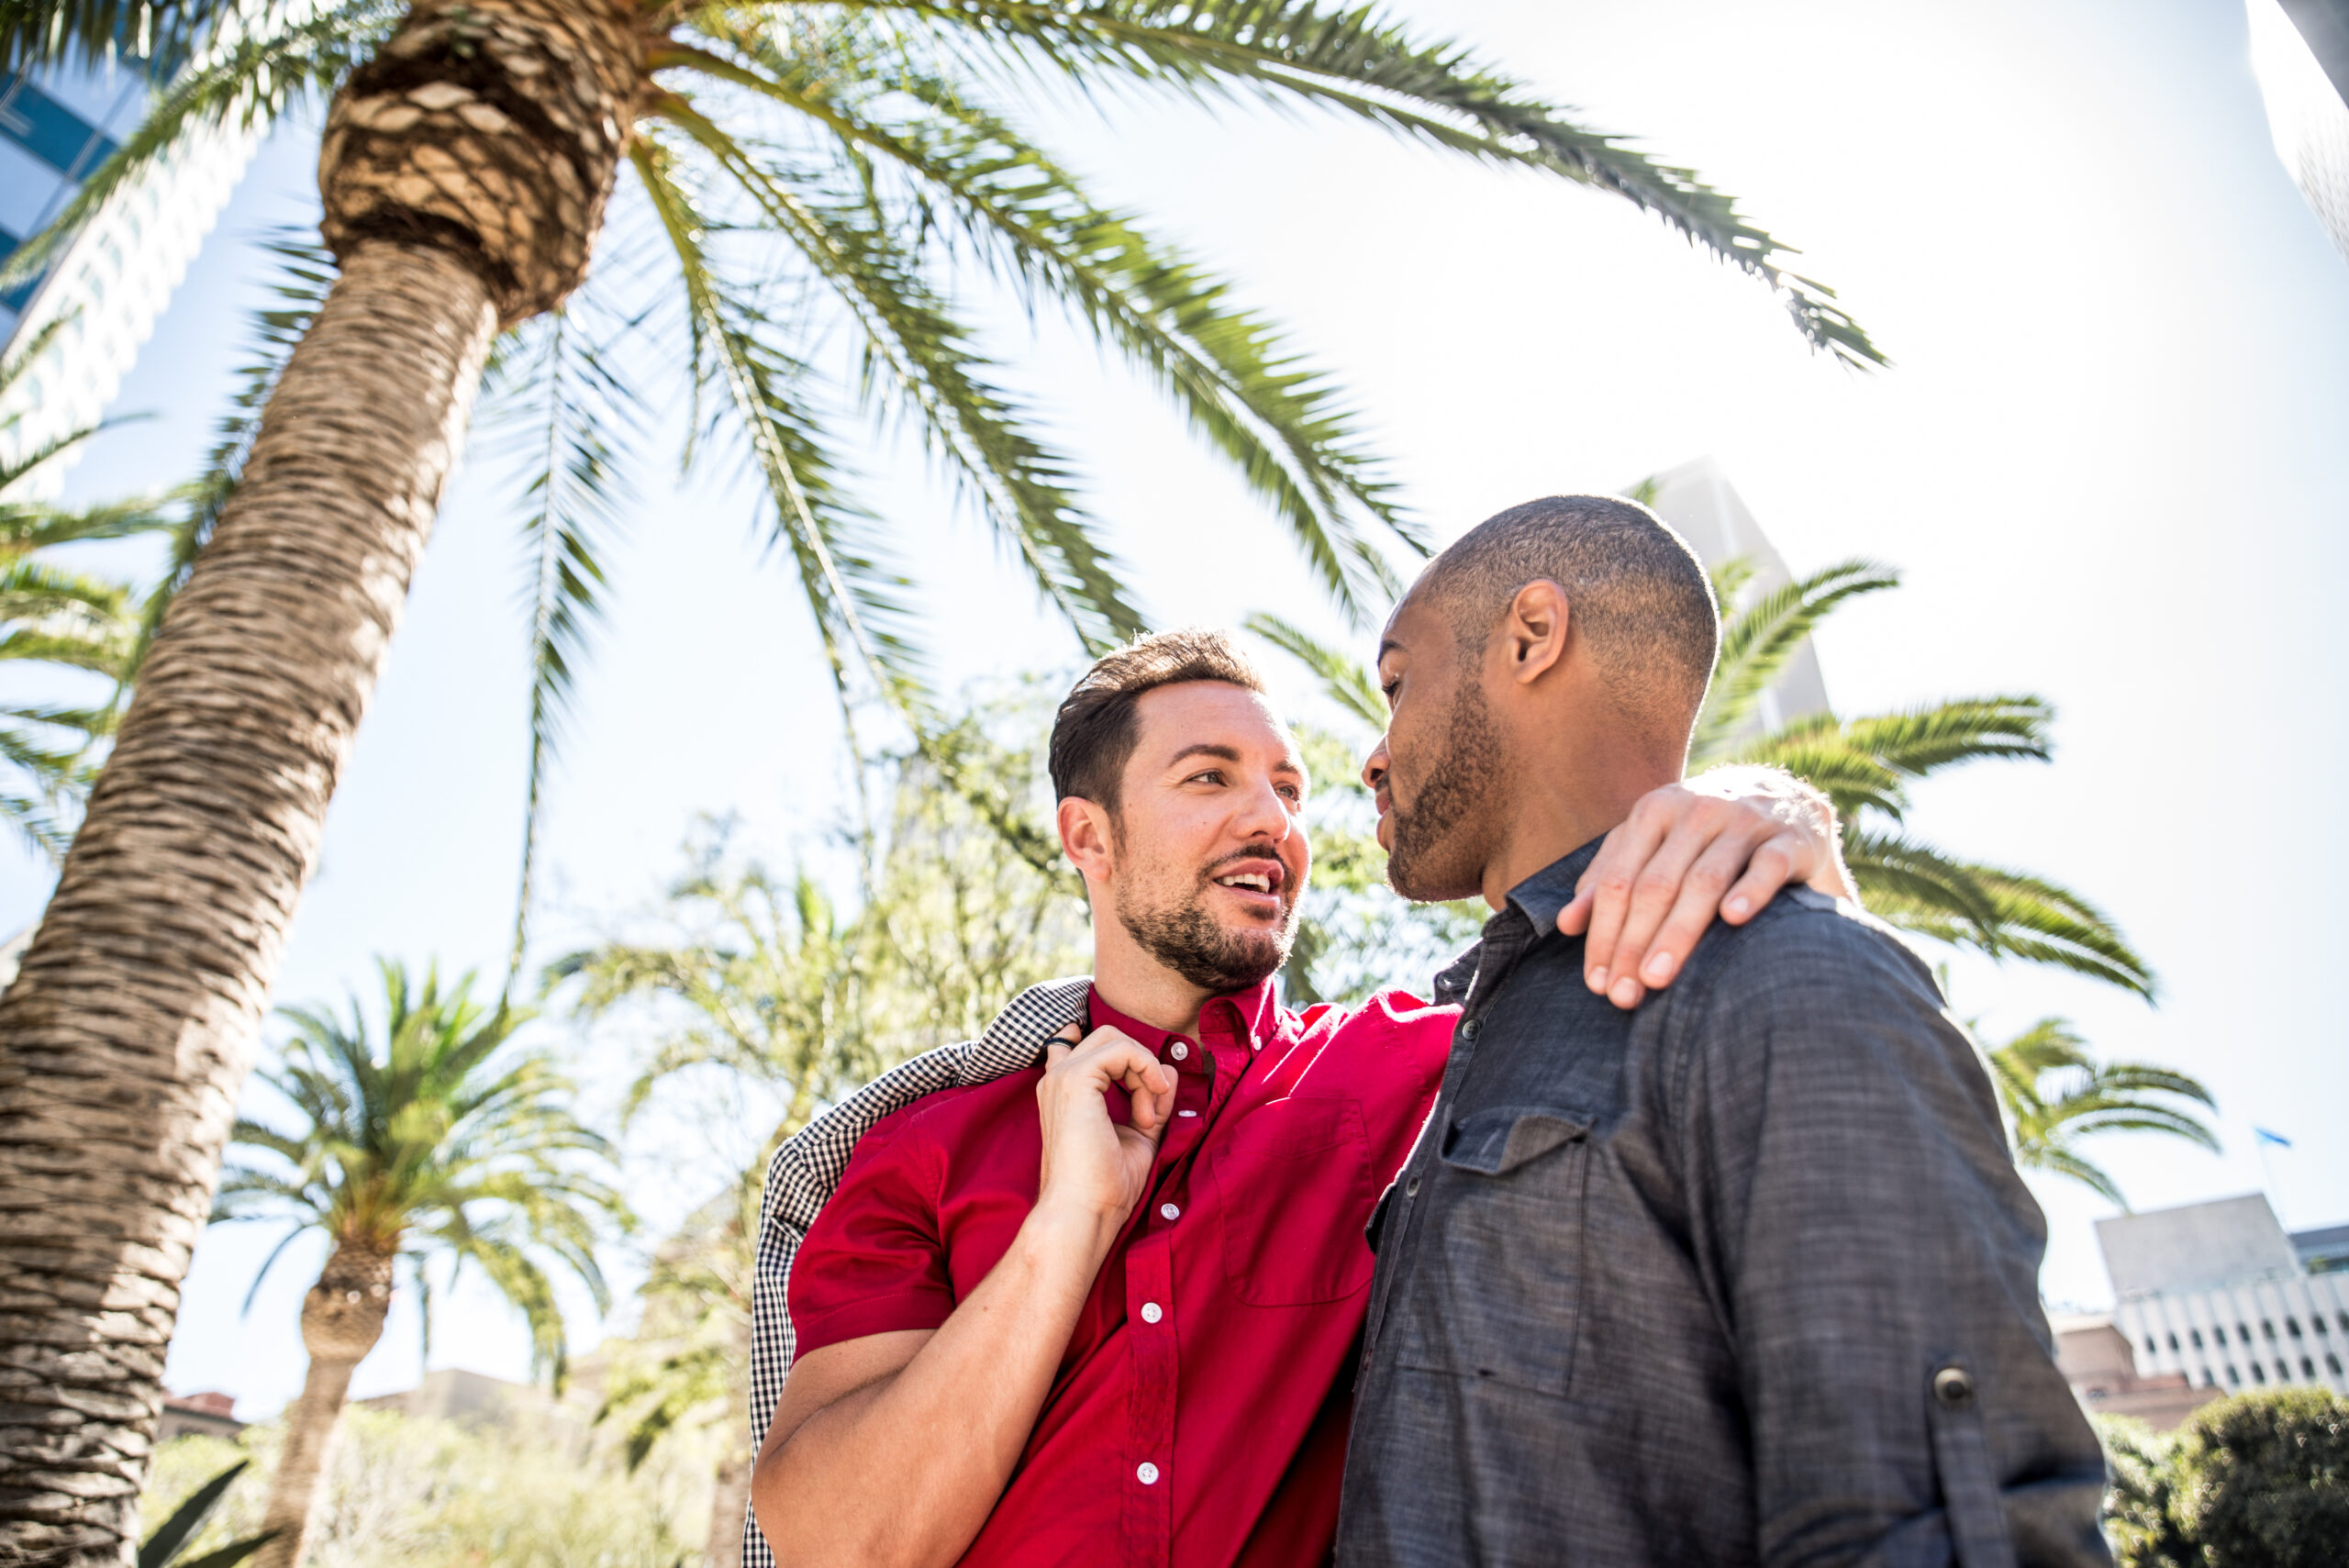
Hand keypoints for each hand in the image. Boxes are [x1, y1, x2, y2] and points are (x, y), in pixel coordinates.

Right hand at [1034, 1024, 1176, 1230]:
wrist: (1086, 1211)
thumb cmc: (1106, 1184)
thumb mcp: (1139, 1134)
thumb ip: (1152, 1101)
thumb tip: (1168, 1071)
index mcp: (1064, 1093)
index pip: (1075, 1044)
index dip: (1115, 1051)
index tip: (1145, 1081)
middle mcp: (1058, 1080)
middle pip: (1107, 1038)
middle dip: (1141, 1063)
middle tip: (1151, 1109)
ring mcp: (1063, 1077)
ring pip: (1115, 1040)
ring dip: (1145, 1071)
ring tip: (1148, 1117)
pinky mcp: (1075, 1079)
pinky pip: (1122, 1050)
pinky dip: (1146, 1071)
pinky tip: (1148, 1112)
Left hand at [1558, 766, 1853, 1009]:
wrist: (1785, 799)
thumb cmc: (1702, 835)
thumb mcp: (1651, 844)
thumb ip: (1608, 878)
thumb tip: (1565, 925)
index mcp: (1653, 812)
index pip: (1617, 881)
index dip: (1602, 934)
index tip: (1597, 983)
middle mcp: (1696, 811)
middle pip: (1655, 885)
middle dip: (1634, 944)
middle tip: (1624, 995)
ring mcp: (1745, 822)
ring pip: (1704, 881)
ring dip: (1678, 932)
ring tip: (1658, 978)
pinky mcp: (1791, 838)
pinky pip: (1768, 866)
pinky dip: (1750, 892)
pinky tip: (1733, 920)